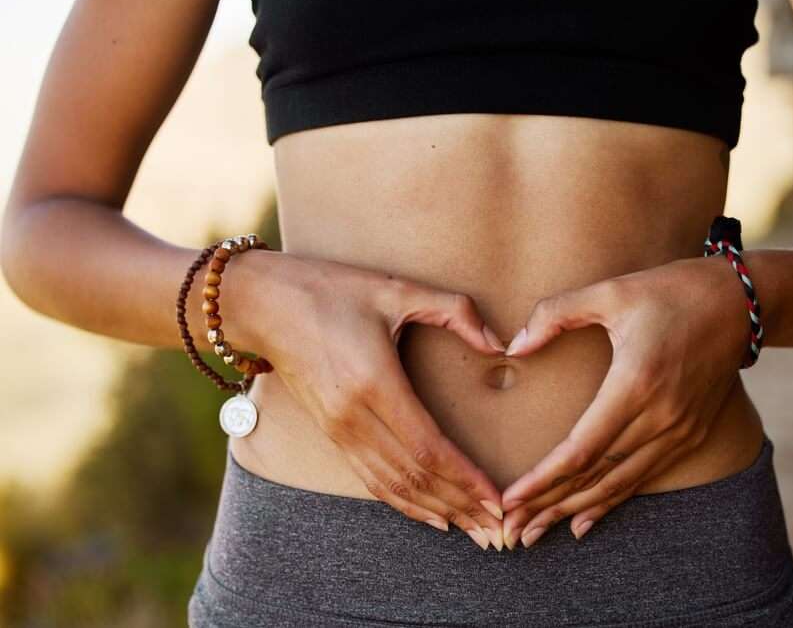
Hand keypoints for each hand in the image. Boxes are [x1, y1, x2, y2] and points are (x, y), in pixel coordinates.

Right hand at [239, 250, 508, 550]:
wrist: (261, 305)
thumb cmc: (329, 290)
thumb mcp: (395, 289)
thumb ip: (454, 311)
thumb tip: (498, 344)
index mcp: (374, 384)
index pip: (428, 448)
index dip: (465, 479)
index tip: (497, 501)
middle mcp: (354, 419)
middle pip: (416, 477)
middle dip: (462, 506)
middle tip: (500, 531)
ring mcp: (339, 432)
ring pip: (394, 487)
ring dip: (438, 512)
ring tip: (475, 533)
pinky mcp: (331, 435)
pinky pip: (372, 480)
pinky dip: (405, 504)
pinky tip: (432, 517)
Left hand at [498, 255, 749, 548]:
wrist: (741, 301)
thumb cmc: (670, 290)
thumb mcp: (610, 291)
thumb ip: (555, 314)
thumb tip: (513, 346)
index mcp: (635, 384)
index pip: (581, 449)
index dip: (543, 479)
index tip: (510, 500)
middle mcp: (660, 417)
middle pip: (596, 476)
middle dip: (549, 506)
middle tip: (512, 533)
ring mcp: (679, 430)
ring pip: (620, 485)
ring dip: (576, 512)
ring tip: (538, 533)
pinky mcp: (692, 433)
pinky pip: (644, 476)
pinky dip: (612, 501)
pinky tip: (584, 522)